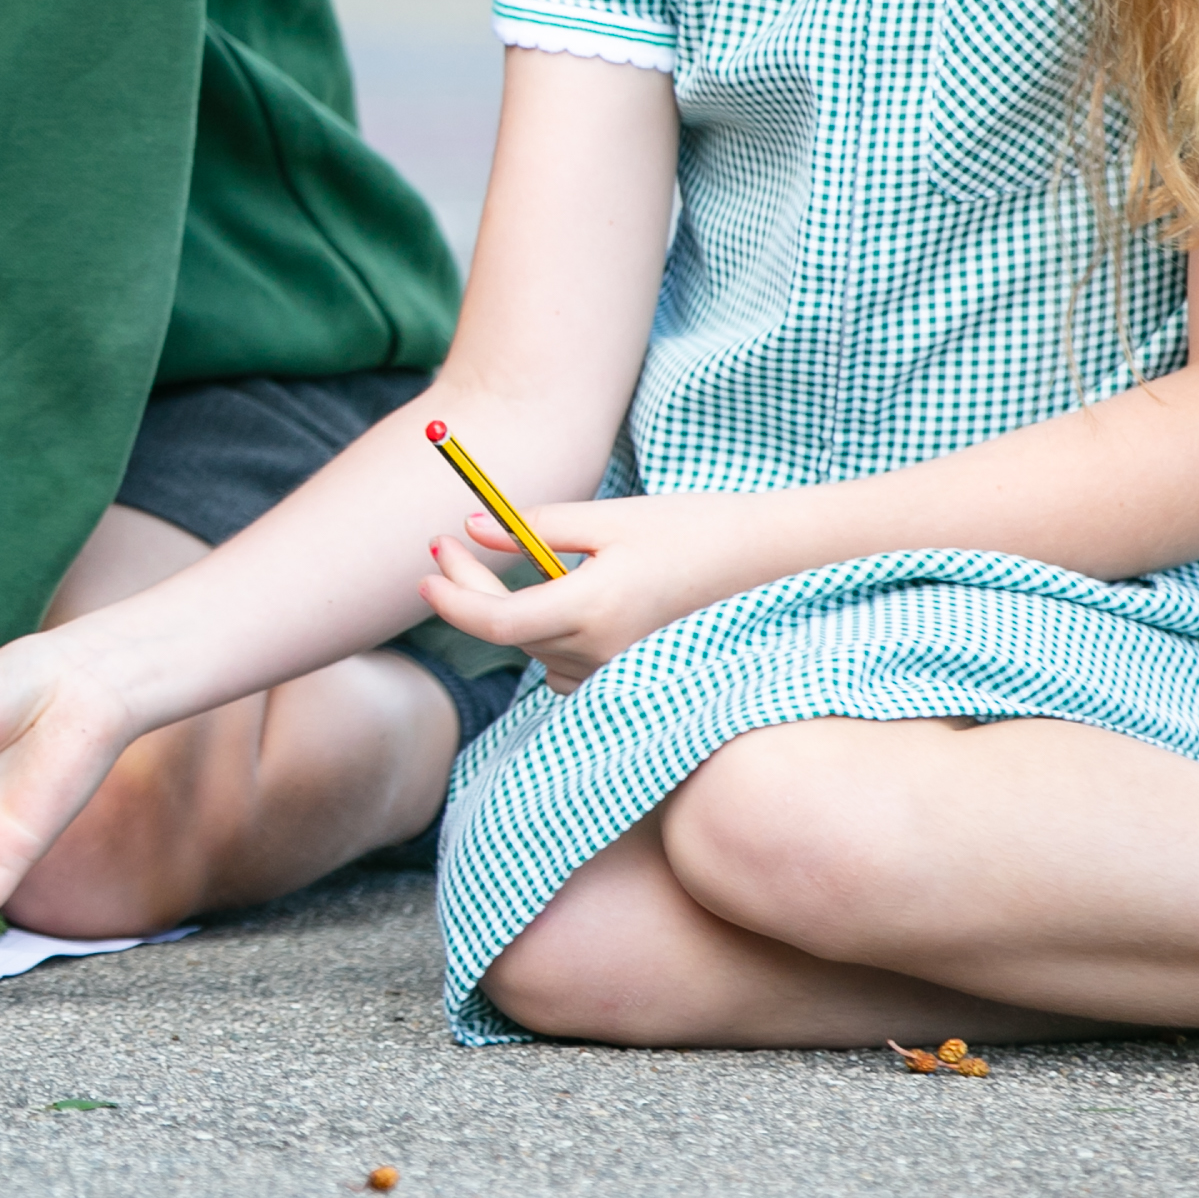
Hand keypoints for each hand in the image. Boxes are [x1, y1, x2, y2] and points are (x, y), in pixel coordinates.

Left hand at [417, 487, 787, 686]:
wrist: (770, 564)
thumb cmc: (691, 528)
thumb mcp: (609, 517)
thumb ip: (535, 526)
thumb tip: (470, 529)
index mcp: (594, 610)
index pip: (495, 620)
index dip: (452, 595)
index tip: (428, 562)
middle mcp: (602, 654)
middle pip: (508, 632)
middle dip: (473, 589)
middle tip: (450, 545)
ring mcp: (620, 674)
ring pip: (535, 651)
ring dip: (514, 614)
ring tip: (521, 566)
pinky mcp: (634, 680)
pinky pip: (566, 666)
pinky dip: (549, 635)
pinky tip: (564, 599)